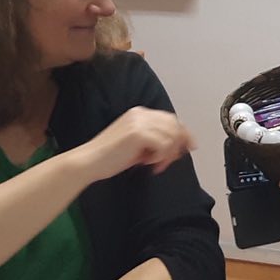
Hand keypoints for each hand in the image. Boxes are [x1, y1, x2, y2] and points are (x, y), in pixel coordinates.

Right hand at [77, 106, 193, 181]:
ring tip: (154, 165)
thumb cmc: (110, 157)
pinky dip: (160, 157)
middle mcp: (141, 113)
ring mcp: (139, 122)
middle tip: (167, 162)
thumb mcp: (137, 145)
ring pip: (171, 135)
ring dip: (167, 154)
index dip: (183, 133)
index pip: (170, 119)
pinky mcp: (138, 133)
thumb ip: (155, 140)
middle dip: (177, 145)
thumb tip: (180, 145)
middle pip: (174, 125)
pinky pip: (164, 145)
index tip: (190, 147)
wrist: (89, 161)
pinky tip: (147, 164)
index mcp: (139, 113)